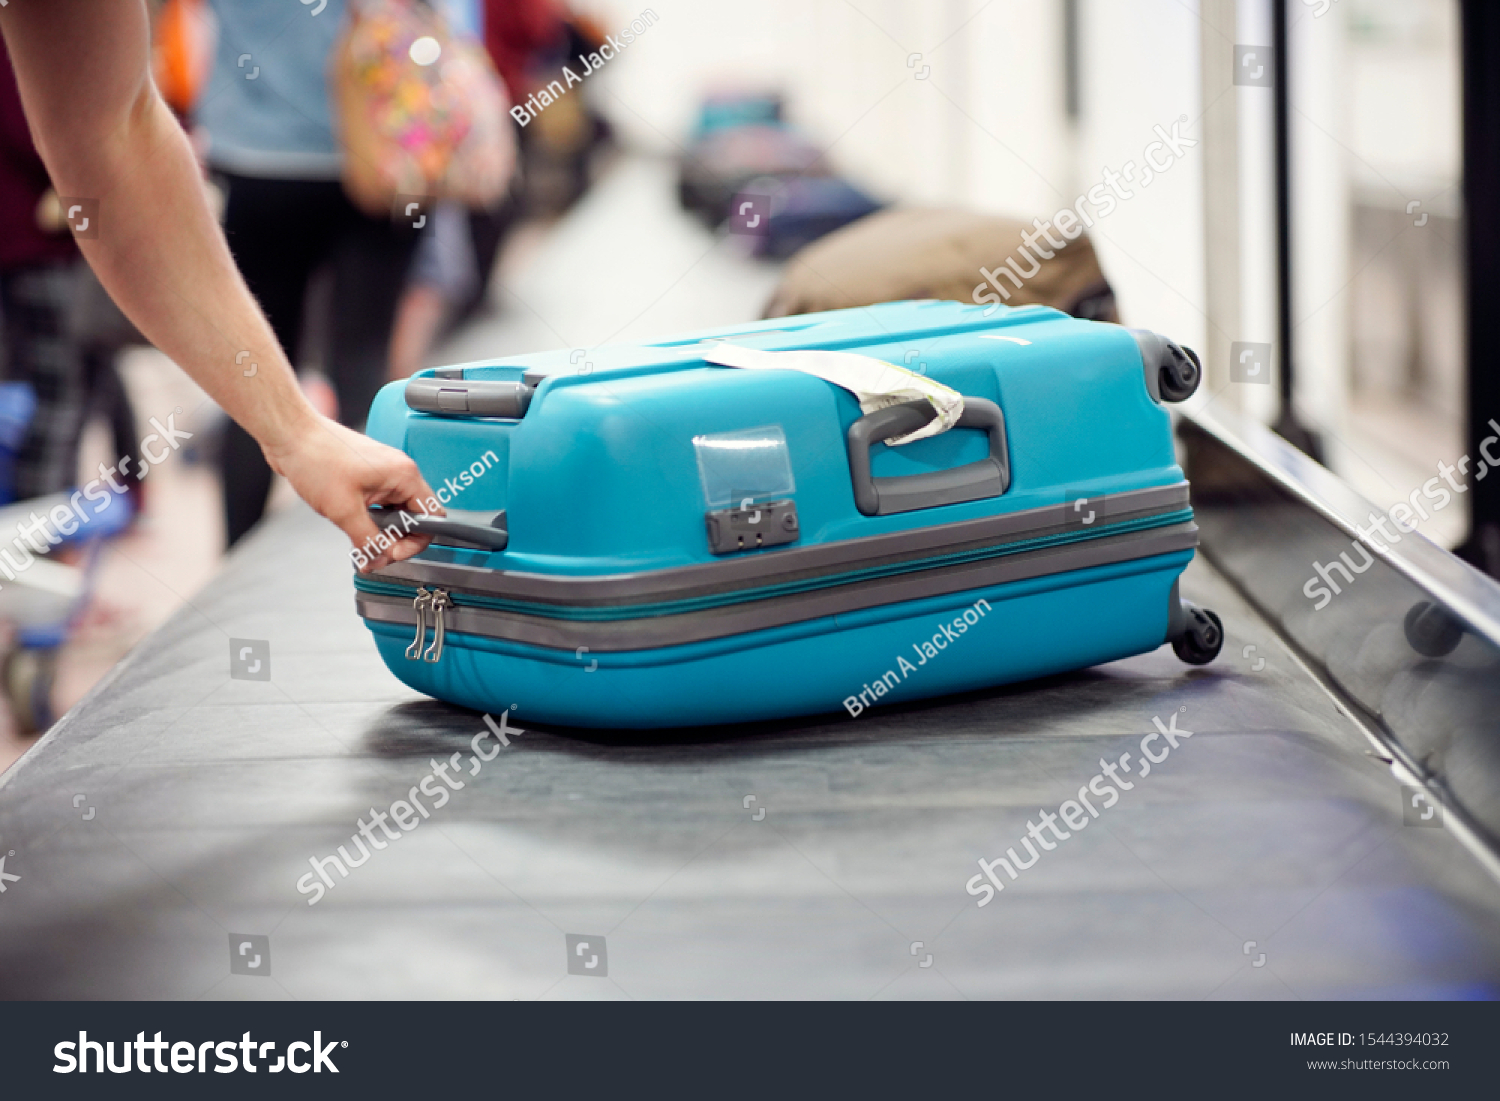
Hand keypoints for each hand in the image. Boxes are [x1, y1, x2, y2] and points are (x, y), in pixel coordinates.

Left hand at [264, 416, 440, 570]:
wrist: (290, 435)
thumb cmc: (316, 458)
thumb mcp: (344, 510)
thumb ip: (368, 540)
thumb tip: (379, 560)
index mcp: (404, 475)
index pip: (431, 517)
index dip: (415, 541)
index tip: (392, 553)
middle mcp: (399, 473)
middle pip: (414, 518)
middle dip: (395, 540)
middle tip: (373, 553)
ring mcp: (383, 474)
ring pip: (395, 514)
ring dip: (381, 532)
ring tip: (360, 542)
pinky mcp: (367, 477)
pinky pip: (380, 506)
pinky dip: (370, 521)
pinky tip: (353, 528)